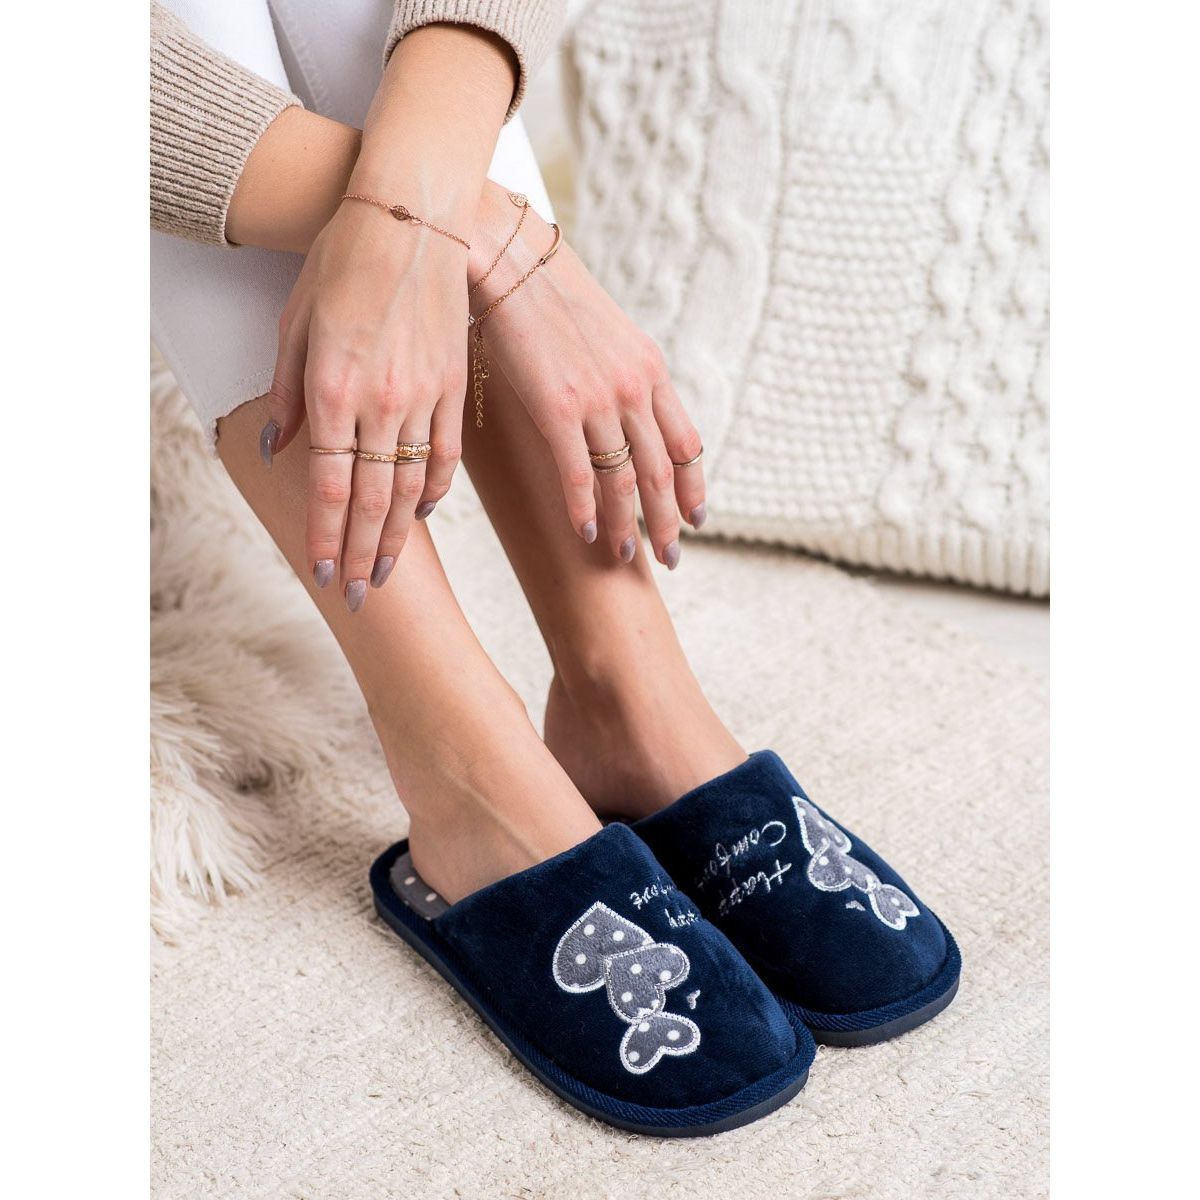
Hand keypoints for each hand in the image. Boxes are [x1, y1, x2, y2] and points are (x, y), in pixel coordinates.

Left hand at [262, 198, 466, 605]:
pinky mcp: (454, 386)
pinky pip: (445, 453)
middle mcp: (380, 400)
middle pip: (371, 498)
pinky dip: (433, 489)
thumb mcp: (295, 322)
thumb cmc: (342, 261)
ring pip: (410, 485)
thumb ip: (287, 392)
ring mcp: (423, 396)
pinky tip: (421, 515)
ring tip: (388, 575)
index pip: (328, 484)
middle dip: (361, 554)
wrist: (410, 216)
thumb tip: (279, 447)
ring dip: (397, 536)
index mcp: (333, 386)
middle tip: (357, 598)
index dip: (325, 535)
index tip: (323, 574)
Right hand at [468, 186, 705, 567]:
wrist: (510, 257)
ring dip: (629, 525)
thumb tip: (619, 405)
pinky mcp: (558, 407)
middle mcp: (634, 387)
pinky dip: (585, 510)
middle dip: (670, 521)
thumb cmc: (547, 294)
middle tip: (671, 558)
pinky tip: (584, 535)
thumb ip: (619, 372)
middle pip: (662, 471)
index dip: (693, 486)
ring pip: (626, 480)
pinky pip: (579, 475)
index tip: (697, 518)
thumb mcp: (604, 332)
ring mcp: (599, 399)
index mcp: (649, 370)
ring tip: (626, 557)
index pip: (686, 443)